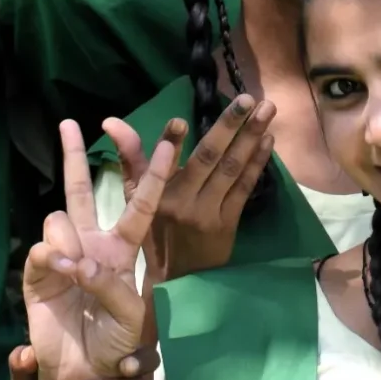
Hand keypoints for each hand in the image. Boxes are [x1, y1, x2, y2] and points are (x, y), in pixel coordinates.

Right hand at [23, 119, 173, 379]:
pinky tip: (58, 275)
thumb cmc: (118, 345)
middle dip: (75, 154)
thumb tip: (76, 261)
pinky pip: (42, 247)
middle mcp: (92, 244)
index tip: (171, 137)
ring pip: (60, 216)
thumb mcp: (130, 315)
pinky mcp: (37, 272)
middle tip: (69, 122)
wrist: (84, 375)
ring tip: (73, 272)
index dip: (155, 171)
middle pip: (83, 189)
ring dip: (69, 239)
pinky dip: (50, 257)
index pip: (142, 202)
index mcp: (124, 250)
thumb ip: (109, 285)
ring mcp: (63, 255)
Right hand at [104, 99, 275, 283]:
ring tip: (269, 109)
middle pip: (208, 158)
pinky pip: (245, 187)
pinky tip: (268, 140)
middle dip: (230, 126)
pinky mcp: (229, 222)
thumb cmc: (153, 231)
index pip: (163, 162)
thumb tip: (111, 121)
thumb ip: (130, 155)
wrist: (177, 280)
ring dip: (252, 136)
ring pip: (232, 168)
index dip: (170, 141)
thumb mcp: (135, 195)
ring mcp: (208, 212)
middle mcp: (182, 202)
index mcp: (155, 193)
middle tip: (249, 99)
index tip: (179, 121)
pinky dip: (257, 162)